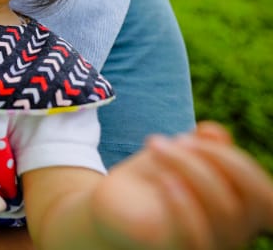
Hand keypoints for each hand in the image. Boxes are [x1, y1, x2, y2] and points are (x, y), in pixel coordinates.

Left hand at [94, 121, 272, 248]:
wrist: (114, 204)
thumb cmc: (154, 179)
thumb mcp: (178, 155)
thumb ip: (202, 145)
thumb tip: (213, 133)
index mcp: (241, 211)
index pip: (267, 197)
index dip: (243, 164)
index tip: (203, 133)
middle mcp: (232, 234)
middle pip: (250, 200)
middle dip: (216, 158)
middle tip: (179, 139)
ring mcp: (206, 244)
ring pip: (224, 211)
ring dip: (191, 168)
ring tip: (156, 146)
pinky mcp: (172, 249)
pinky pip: (194, 236)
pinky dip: (183, 203)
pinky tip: (163, 178)